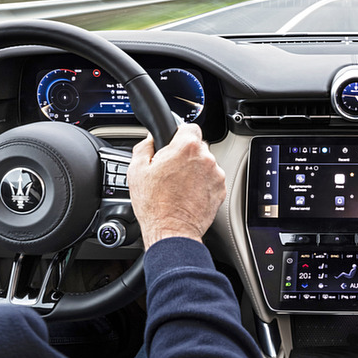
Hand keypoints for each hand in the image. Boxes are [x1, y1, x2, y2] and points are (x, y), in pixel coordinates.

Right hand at [128, 124, 225, 246]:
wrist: (171, 231)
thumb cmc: (155, 205)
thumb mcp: (137, 170)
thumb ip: (145, 146)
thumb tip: (150, 139)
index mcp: (186, 148)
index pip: (189, 127)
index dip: (179, 134)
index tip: (173, 143)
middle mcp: (206, 158)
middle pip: (197, 147)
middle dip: (185, 155)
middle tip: (170, 170)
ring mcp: (216, 175)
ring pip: (205, 164)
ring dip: (194, 171)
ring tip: (178, 186)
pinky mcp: (220, 191)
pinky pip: (211, 180)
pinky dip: (202, 185)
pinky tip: (187, 195)